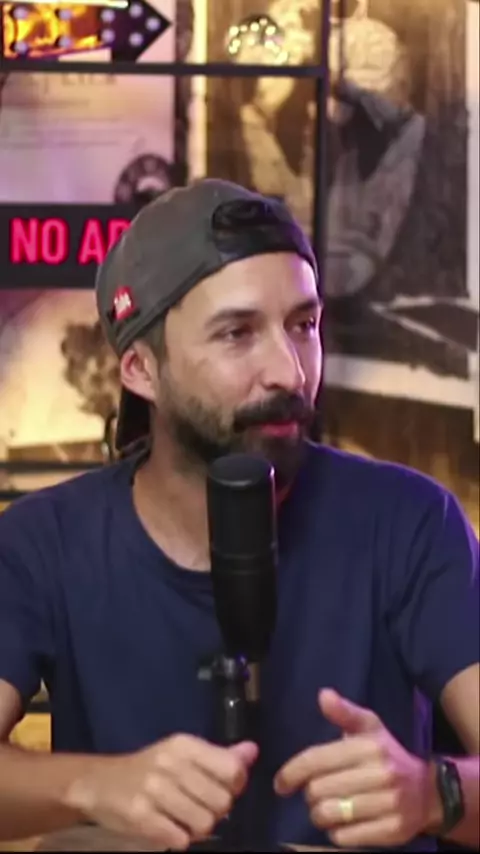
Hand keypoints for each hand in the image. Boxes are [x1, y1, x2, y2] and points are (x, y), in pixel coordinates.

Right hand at [66, 734, 257, 850]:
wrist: (100, 783)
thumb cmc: (150, 769)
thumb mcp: (183, 754)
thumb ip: (219, 757)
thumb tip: (252, 751)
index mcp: (185, 745)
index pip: (232, 770)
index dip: (234, 787)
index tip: (221, 789)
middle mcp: (171, 763)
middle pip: (222, 802)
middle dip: (215, 812)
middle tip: (199, 809)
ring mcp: (155, 789)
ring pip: (204, 824)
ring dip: (198, 829)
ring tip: (184, 820)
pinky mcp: (140, 816)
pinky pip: (180, 839)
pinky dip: (179, 839)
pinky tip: (168, 828)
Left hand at [274, 689, 432, 848]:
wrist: (429, 792)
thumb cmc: (388, 756)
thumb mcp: (369, 728)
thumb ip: (344, 713)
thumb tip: (323, 695)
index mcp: (369, 745)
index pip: (316, 759)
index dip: (292, 772)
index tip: (281, 784)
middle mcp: (380, 773)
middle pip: (318, 790)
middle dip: (310, 794)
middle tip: (316, 793)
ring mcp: (388, 804)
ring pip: (329, 815)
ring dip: (320, 815)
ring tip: (327, 808)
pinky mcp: (392, 831)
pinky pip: (344, 837)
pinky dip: (335, 833)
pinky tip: (342, 823)